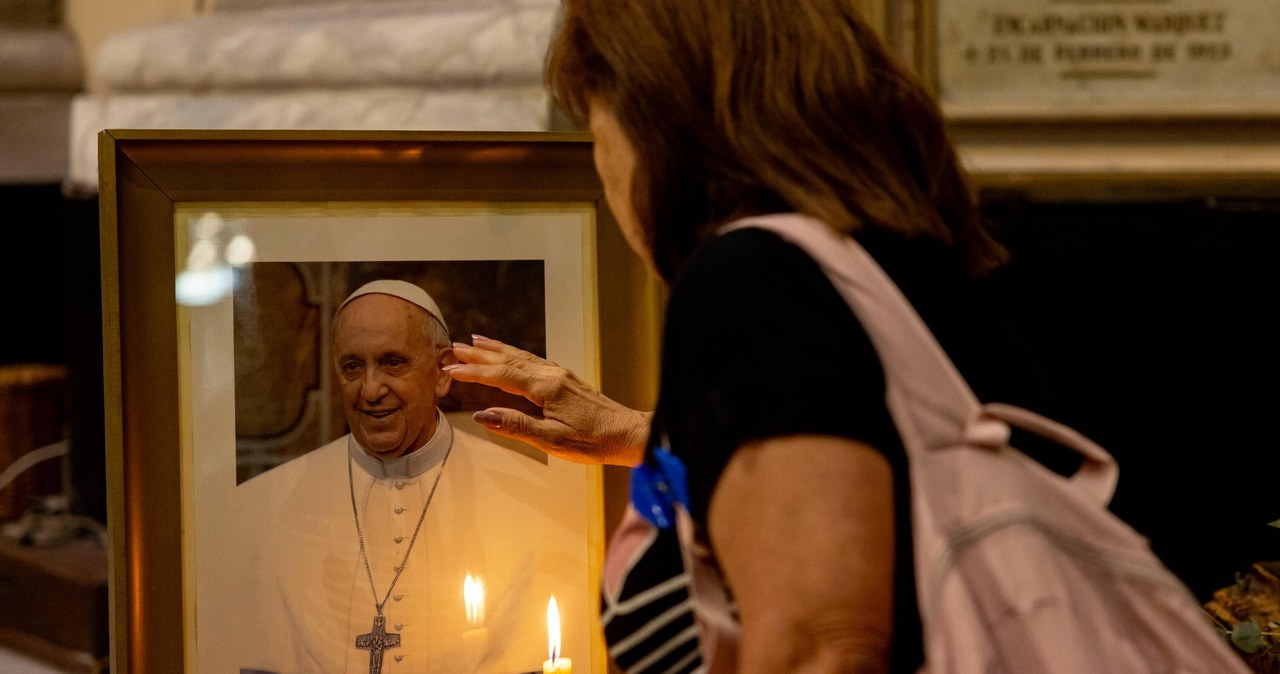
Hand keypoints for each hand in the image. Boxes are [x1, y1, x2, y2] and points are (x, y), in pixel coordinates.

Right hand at [443, 335, 649, 465]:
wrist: (626, 433)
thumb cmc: (592, 442)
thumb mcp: (552, 441)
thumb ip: (516, 426)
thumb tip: (483, 416)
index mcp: (546, 388)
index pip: (501, 375)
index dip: (474, 372)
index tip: (450, 369)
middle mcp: (552, 374)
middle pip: (508, 359)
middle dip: (479, 354)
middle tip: (453, 348)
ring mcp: (560, 374)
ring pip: (521, 356)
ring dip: (495, 349)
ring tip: (474, 341)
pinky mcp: (565, 378)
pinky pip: (532, 360)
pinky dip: (514, 354)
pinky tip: (508, 354)